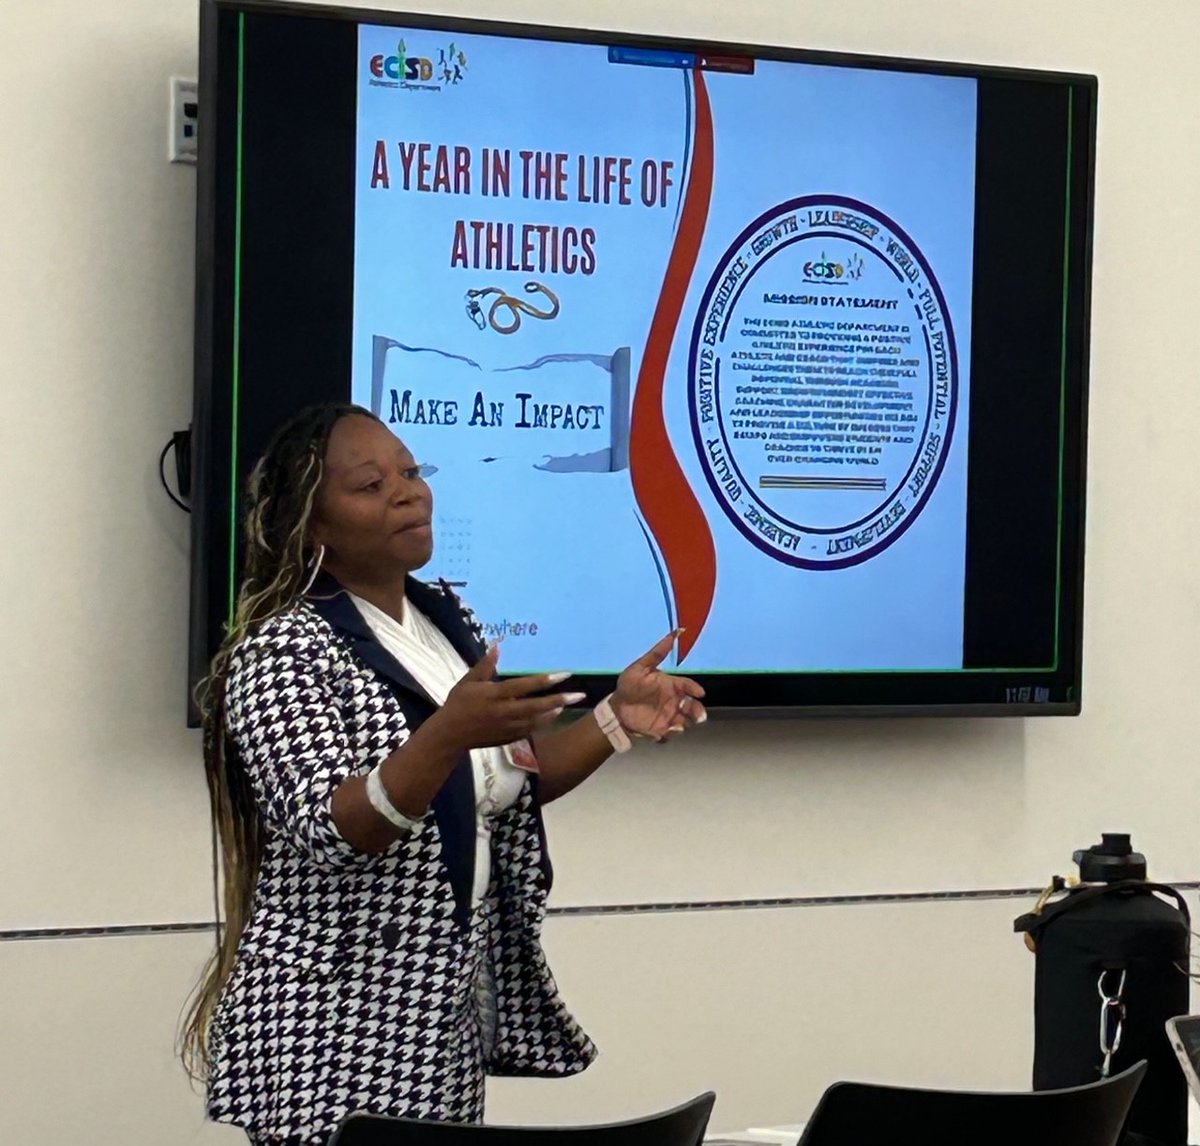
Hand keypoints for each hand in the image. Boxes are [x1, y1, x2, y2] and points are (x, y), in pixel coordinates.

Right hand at [434, 645, 582, 750]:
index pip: (524, 686)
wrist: (450, 735)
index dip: (545, 680)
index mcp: (494, 695)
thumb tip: (498, 645)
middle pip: (537, 706)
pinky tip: (550, 715)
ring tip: (566, 702)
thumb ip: (485, 665)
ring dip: (553, 711)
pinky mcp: (507, 738)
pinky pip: (529, 730)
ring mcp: (507, 727)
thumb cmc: (459, 704)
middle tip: (579, 695)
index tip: (564, 674)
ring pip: (536, 720)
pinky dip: (541, 722)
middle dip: (559, 700)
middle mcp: (504, 712)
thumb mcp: (469, 682)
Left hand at [611, 630, 706, 741]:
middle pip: (692, 705)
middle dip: (697, 710)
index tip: (699, 692)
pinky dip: (675, 731)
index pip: (687, 685)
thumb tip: (676, 632)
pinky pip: (674, 731)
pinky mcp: (663, 729)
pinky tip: (671, 729)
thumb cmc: (629, 687)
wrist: (616, 710)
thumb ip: (657, 653)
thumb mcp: (640, 667)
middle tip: (699, 715)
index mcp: (670, 685)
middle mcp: (674, 700)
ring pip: (687, 719)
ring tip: (683, 723)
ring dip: (689, 721)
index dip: (694, 688)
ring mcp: (670, 715)